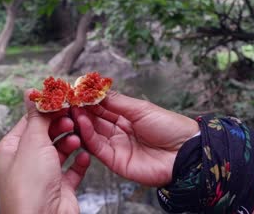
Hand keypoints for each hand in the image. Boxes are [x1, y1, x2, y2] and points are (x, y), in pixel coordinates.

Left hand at [0, 90, 89, 213]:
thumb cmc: (29, 186)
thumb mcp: (32, 142)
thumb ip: (36, 116)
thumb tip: (31, 92)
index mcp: (11, 150)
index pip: (30, 122)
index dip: (47, 110)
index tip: (64, 99)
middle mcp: (26, 162)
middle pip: (47, 134)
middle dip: (62, 125)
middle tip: (74, 117)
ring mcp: (44, 175)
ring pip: (61, 150)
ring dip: (72, 142)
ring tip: (78, 139)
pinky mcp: (61, 187)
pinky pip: (73, 169)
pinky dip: (80, 161)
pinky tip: (85, 156)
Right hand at [72, 91, 198, 186]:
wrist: (184, 153)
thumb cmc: (169, 127)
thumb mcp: (141, 109)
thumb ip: (116, 101)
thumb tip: (95, 91)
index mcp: (127, 118)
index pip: (102, 108)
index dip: (89, 100)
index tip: (76, 91)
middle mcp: (119, 132)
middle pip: (95, 120)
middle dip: (81, 110)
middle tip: (69, 100)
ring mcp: (116, 147)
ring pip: (92, 133)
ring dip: (81, 121)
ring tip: (73, 109)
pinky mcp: (115, 161)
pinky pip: (97, 147)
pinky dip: (88, 134)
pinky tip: (82, 122)